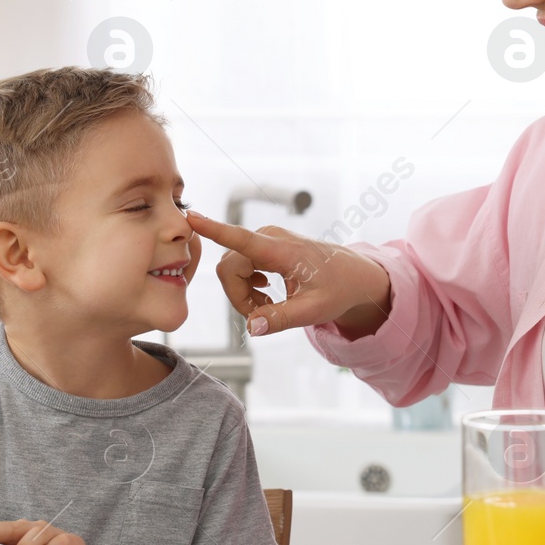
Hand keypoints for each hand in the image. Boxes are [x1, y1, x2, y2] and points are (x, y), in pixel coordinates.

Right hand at [185, 210, 391, 337]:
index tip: (191, 217)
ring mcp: (266, 238)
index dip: (214, 230)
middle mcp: (270, 237)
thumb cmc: (337, 290)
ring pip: (231, 268)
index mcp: (283, 250)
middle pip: (229, 268)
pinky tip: (266, 294)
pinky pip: (238, 265)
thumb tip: (252, 327)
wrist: (353, 275)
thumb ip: (281, 319)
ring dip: (243, 293)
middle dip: (237, 296)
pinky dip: (247, 285)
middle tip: (263, 314)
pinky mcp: (263, 244)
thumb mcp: (314, 311)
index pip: (242, 239)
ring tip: (269, 305)